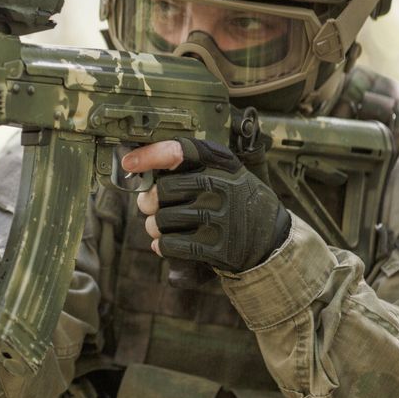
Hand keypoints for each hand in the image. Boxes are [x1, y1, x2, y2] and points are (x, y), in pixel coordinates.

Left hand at [126, 138, 290, 272]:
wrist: (269, 240)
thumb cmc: (234, 202)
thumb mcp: (223, 174)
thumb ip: (188, 169)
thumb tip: (138, 170)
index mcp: (221, 163)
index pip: (179, 151)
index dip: (149, 155)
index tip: (129, 162)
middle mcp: (221, 186)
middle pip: (161, 191)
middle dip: (150, 202)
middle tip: (152, 206)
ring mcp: (219, 217)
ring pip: (161, 220)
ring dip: (155, 226)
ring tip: (165, 226)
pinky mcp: (216, 246)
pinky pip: (170, 244)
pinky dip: (163, 246)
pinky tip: (167, 244)